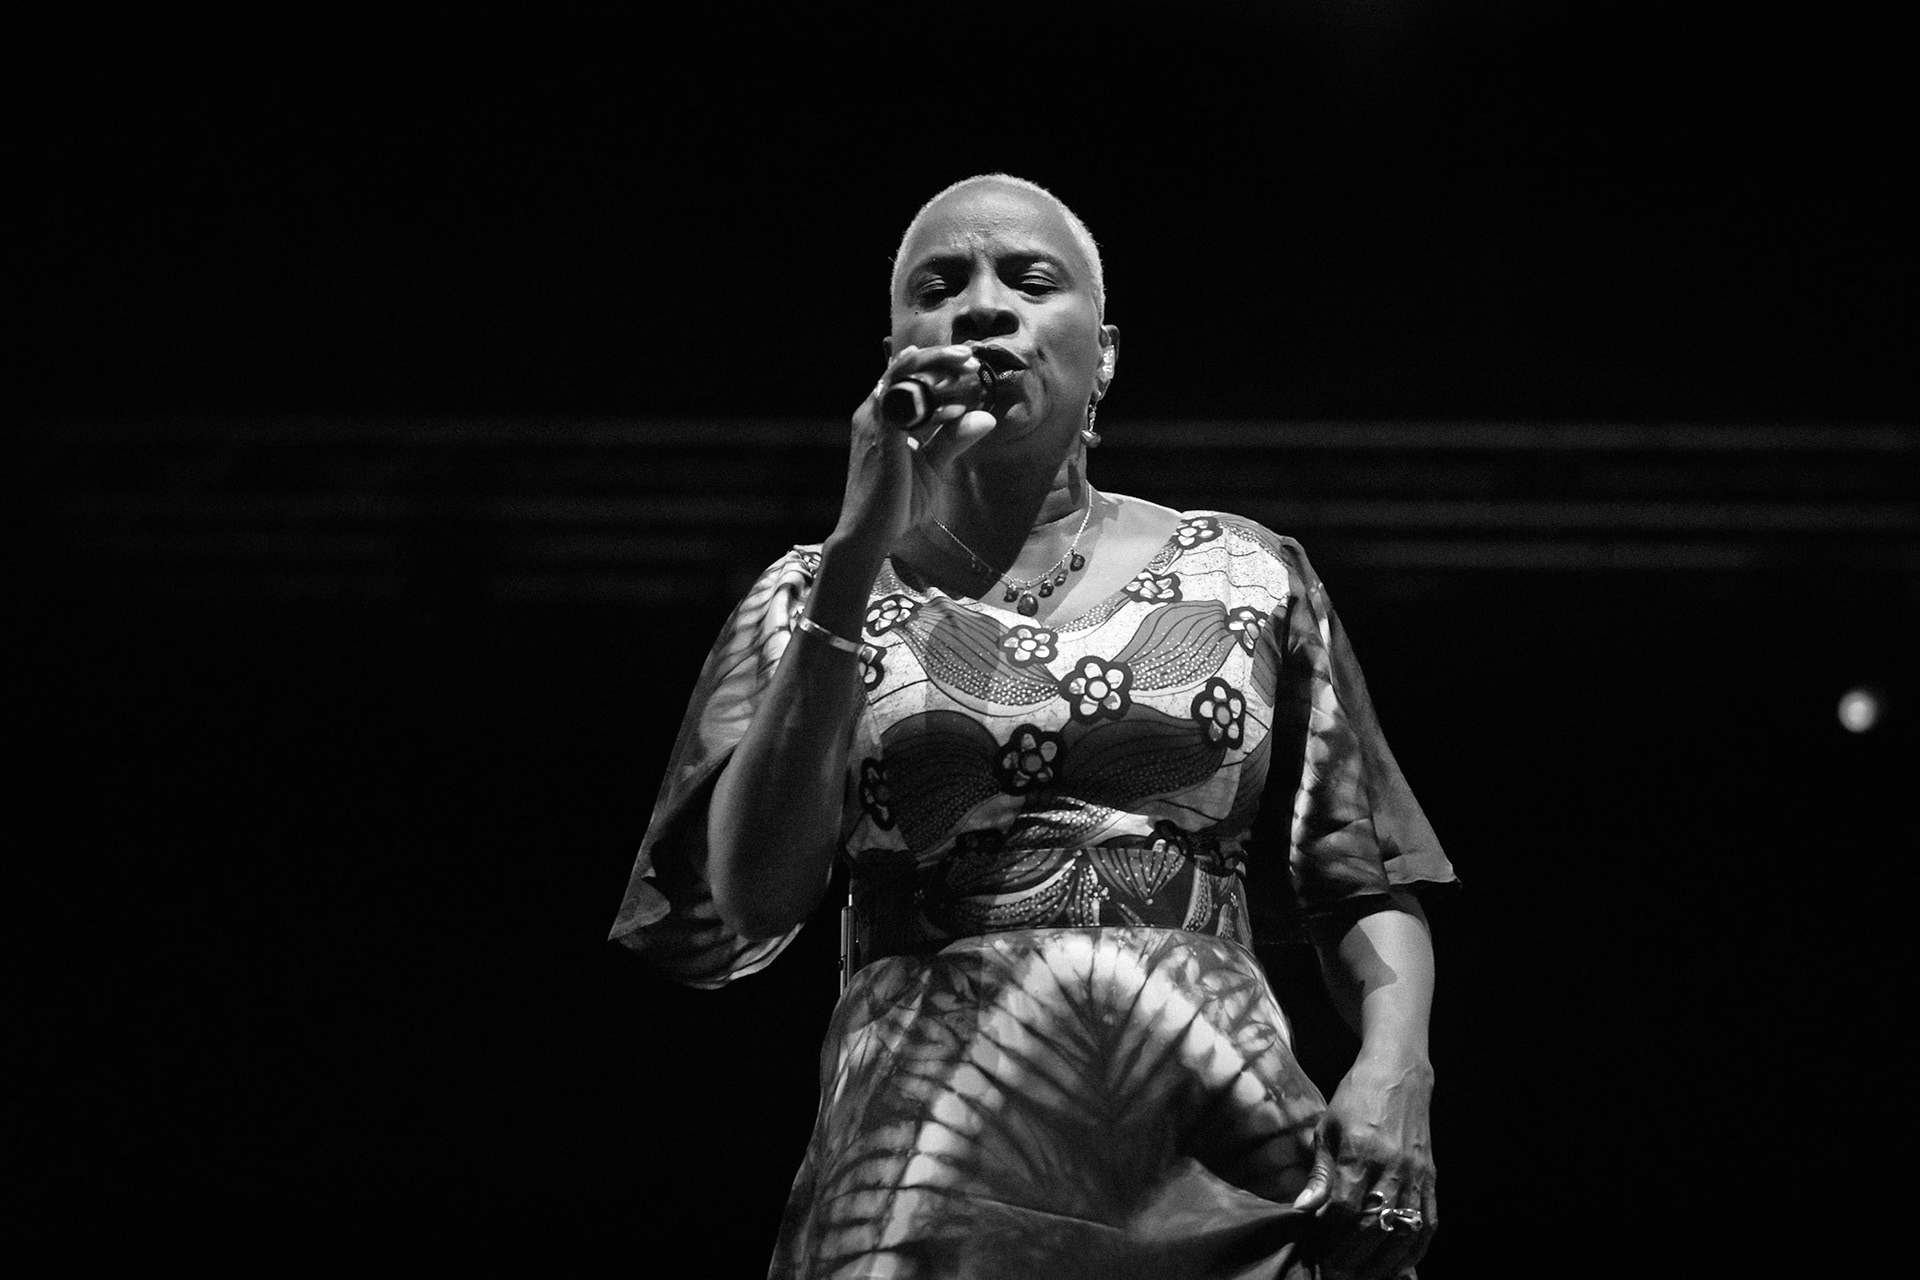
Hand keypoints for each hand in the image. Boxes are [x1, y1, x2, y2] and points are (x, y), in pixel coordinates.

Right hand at [832, 344, 997, 555]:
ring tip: (967, 363)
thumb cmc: (896, 502)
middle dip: (939, 357)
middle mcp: (873, 412)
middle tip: (970, 356)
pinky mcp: (880, 437)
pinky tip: (954, 399)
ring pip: (903, 376)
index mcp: (882, 416)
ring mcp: (873, 421)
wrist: (869, 533)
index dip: (935, 364)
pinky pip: (903, 403)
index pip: (906, 376)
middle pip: (904, 367)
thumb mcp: (933, 466)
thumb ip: (955, 439)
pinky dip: (930, 398)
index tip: (967, 363)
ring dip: (936, 366)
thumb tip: (987, 417)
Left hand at [1291, 1055, 1437, 1277]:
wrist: (1399, 1074)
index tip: (1315, 1249)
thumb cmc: (1355, 1099)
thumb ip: (1319, 1173)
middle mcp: (1391, 1167)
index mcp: (1359, 1152)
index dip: (1328, 1235)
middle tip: (1334, 1272)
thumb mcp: (1327, 1129)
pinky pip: (1427, 1223)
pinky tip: (1397, 1263)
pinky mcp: (1430, 1179)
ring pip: (1402, 1231)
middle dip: (1351, 1256)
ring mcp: (1415, 1175)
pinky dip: (1414, 1249)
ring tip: (1361, 1275)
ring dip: (1382, 1261)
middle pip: (1373, 1226)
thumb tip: (1302, 1210)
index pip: (1343, 1209)